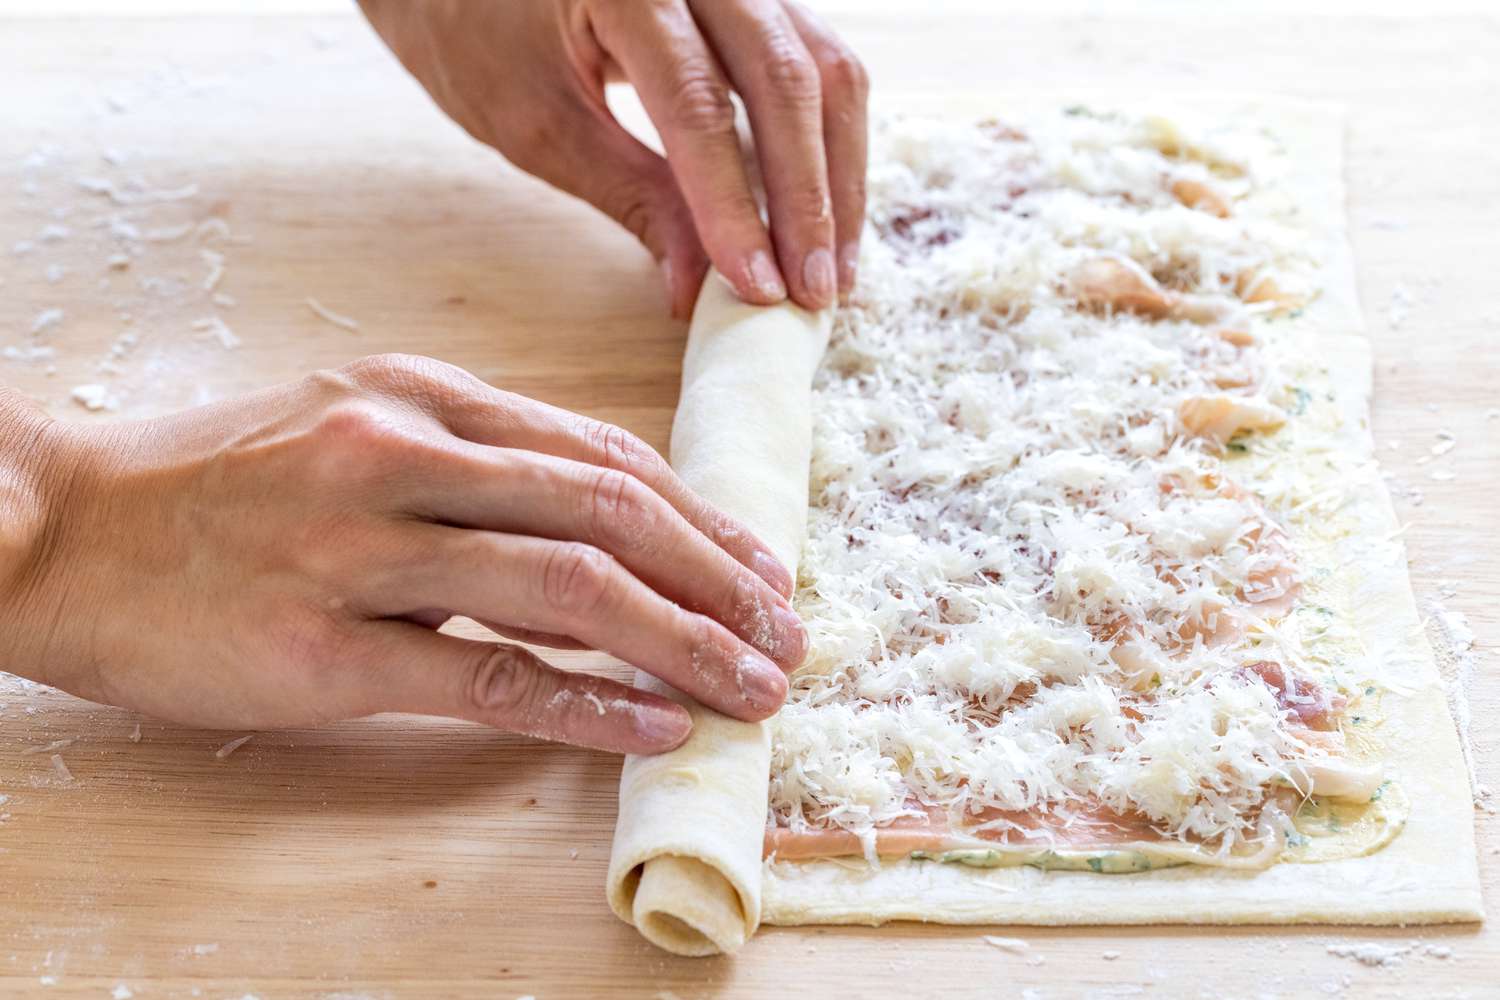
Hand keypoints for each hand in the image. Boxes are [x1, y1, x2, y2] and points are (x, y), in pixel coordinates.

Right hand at [0, 356, 804, 753]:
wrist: (59, 529)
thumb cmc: (214, 484)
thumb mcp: (347, 426)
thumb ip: (470, 466)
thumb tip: (597, 534)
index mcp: (418, 396)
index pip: (599, 453)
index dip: (699, 513)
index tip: (760, 562)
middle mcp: (402, 454)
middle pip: (610, 514)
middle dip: (719, 577)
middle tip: (786, 631)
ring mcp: (362, 551)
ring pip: (570, 591)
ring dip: (685, 642)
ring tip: (754, 686)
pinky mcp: (323, 649)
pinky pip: (489, 679)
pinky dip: (590, 705)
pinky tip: (657, 726)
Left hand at [358, 0, 868, 316]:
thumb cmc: (478, 33)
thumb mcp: (539, 125)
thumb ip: (632, 198)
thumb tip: (697, 288)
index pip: (700, 104)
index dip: (736, 206)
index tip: (759, 287)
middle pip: (788, 81)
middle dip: (808, 200)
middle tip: (814, 295)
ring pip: (827, 71)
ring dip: (838, 179)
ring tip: (832, 271)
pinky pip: (819, 67)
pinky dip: (828, 147)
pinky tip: (824, 217)